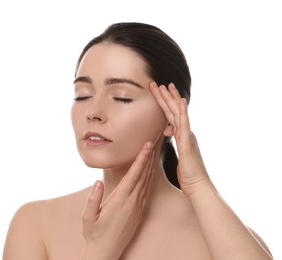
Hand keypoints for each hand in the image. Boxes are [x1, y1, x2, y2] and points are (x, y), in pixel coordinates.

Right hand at [82, 142, 153, 259]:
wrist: (106, 252)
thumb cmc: (95, 234)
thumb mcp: (87, 217)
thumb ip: (93, 199)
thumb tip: (97, 182)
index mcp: (119, 200)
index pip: (133, 175)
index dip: (141, 159)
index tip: (146, 147)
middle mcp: (131, 202)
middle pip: (142, 176)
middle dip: (147, 158)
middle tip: (151, 144)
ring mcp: (137, 208)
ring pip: (146, 183)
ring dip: (150, 167)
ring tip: (151, 154)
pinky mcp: (139, 213)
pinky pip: (147, 192)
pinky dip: (149, 180)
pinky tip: (150, 174)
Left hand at [150, 82, 213, 197]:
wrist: (198, 187)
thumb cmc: (188, 173)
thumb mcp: (178, 153)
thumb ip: (173, 140)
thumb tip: (165, 130)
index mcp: (182, 135)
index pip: (172, 116)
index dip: (165, 103)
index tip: (159, 92)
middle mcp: (186, 133)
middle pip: (174, 111)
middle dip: (165, 97)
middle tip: (157, 83)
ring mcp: (188, 137)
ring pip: (178, 114)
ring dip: (171, 100)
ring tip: (164, 86)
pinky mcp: (188, 143)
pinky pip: (185, 125)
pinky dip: (183, 112)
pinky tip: (181, 101)